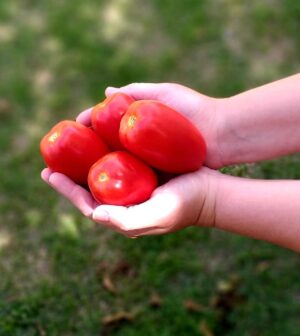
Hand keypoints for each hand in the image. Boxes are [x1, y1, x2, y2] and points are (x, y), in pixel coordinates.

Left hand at [41, 82, 222, 236]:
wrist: (210, 192)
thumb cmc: (185, 205)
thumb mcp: (157, 215)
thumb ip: (127, 220)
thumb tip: (94, 214)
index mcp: (123, 215)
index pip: (86, 204)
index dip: (66, 190)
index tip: (50, 173)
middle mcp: (124, 202)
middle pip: (90, 188)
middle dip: (69, 176)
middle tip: (52, 160)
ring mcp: (133, 187)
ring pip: (102, 174)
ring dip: (84, 162)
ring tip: (70, 147)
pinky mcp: (142, 173)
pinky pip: (117, 162)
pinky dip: (104, 152)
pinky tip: (98, 138)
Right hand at [77, 83, 225, 168]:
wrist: (223, 133)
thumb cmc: (195, 108)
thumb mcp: (165, 93)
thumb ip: (137, 90)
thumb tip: (106, 92)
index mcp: (138, 124)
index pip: (105, 126)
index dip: (88, 126)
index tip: (71, 128)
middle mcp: (139, 143)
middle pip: (106, 147)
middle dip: (84, 152)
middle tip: (65, 156)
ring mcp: (148, 160)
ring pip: (116, 165)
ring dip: (96, 169)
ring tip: (76, 173)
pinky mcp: (158, 173)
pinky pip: (133, 178)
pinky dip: (118, 181)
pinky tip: (102, 185)